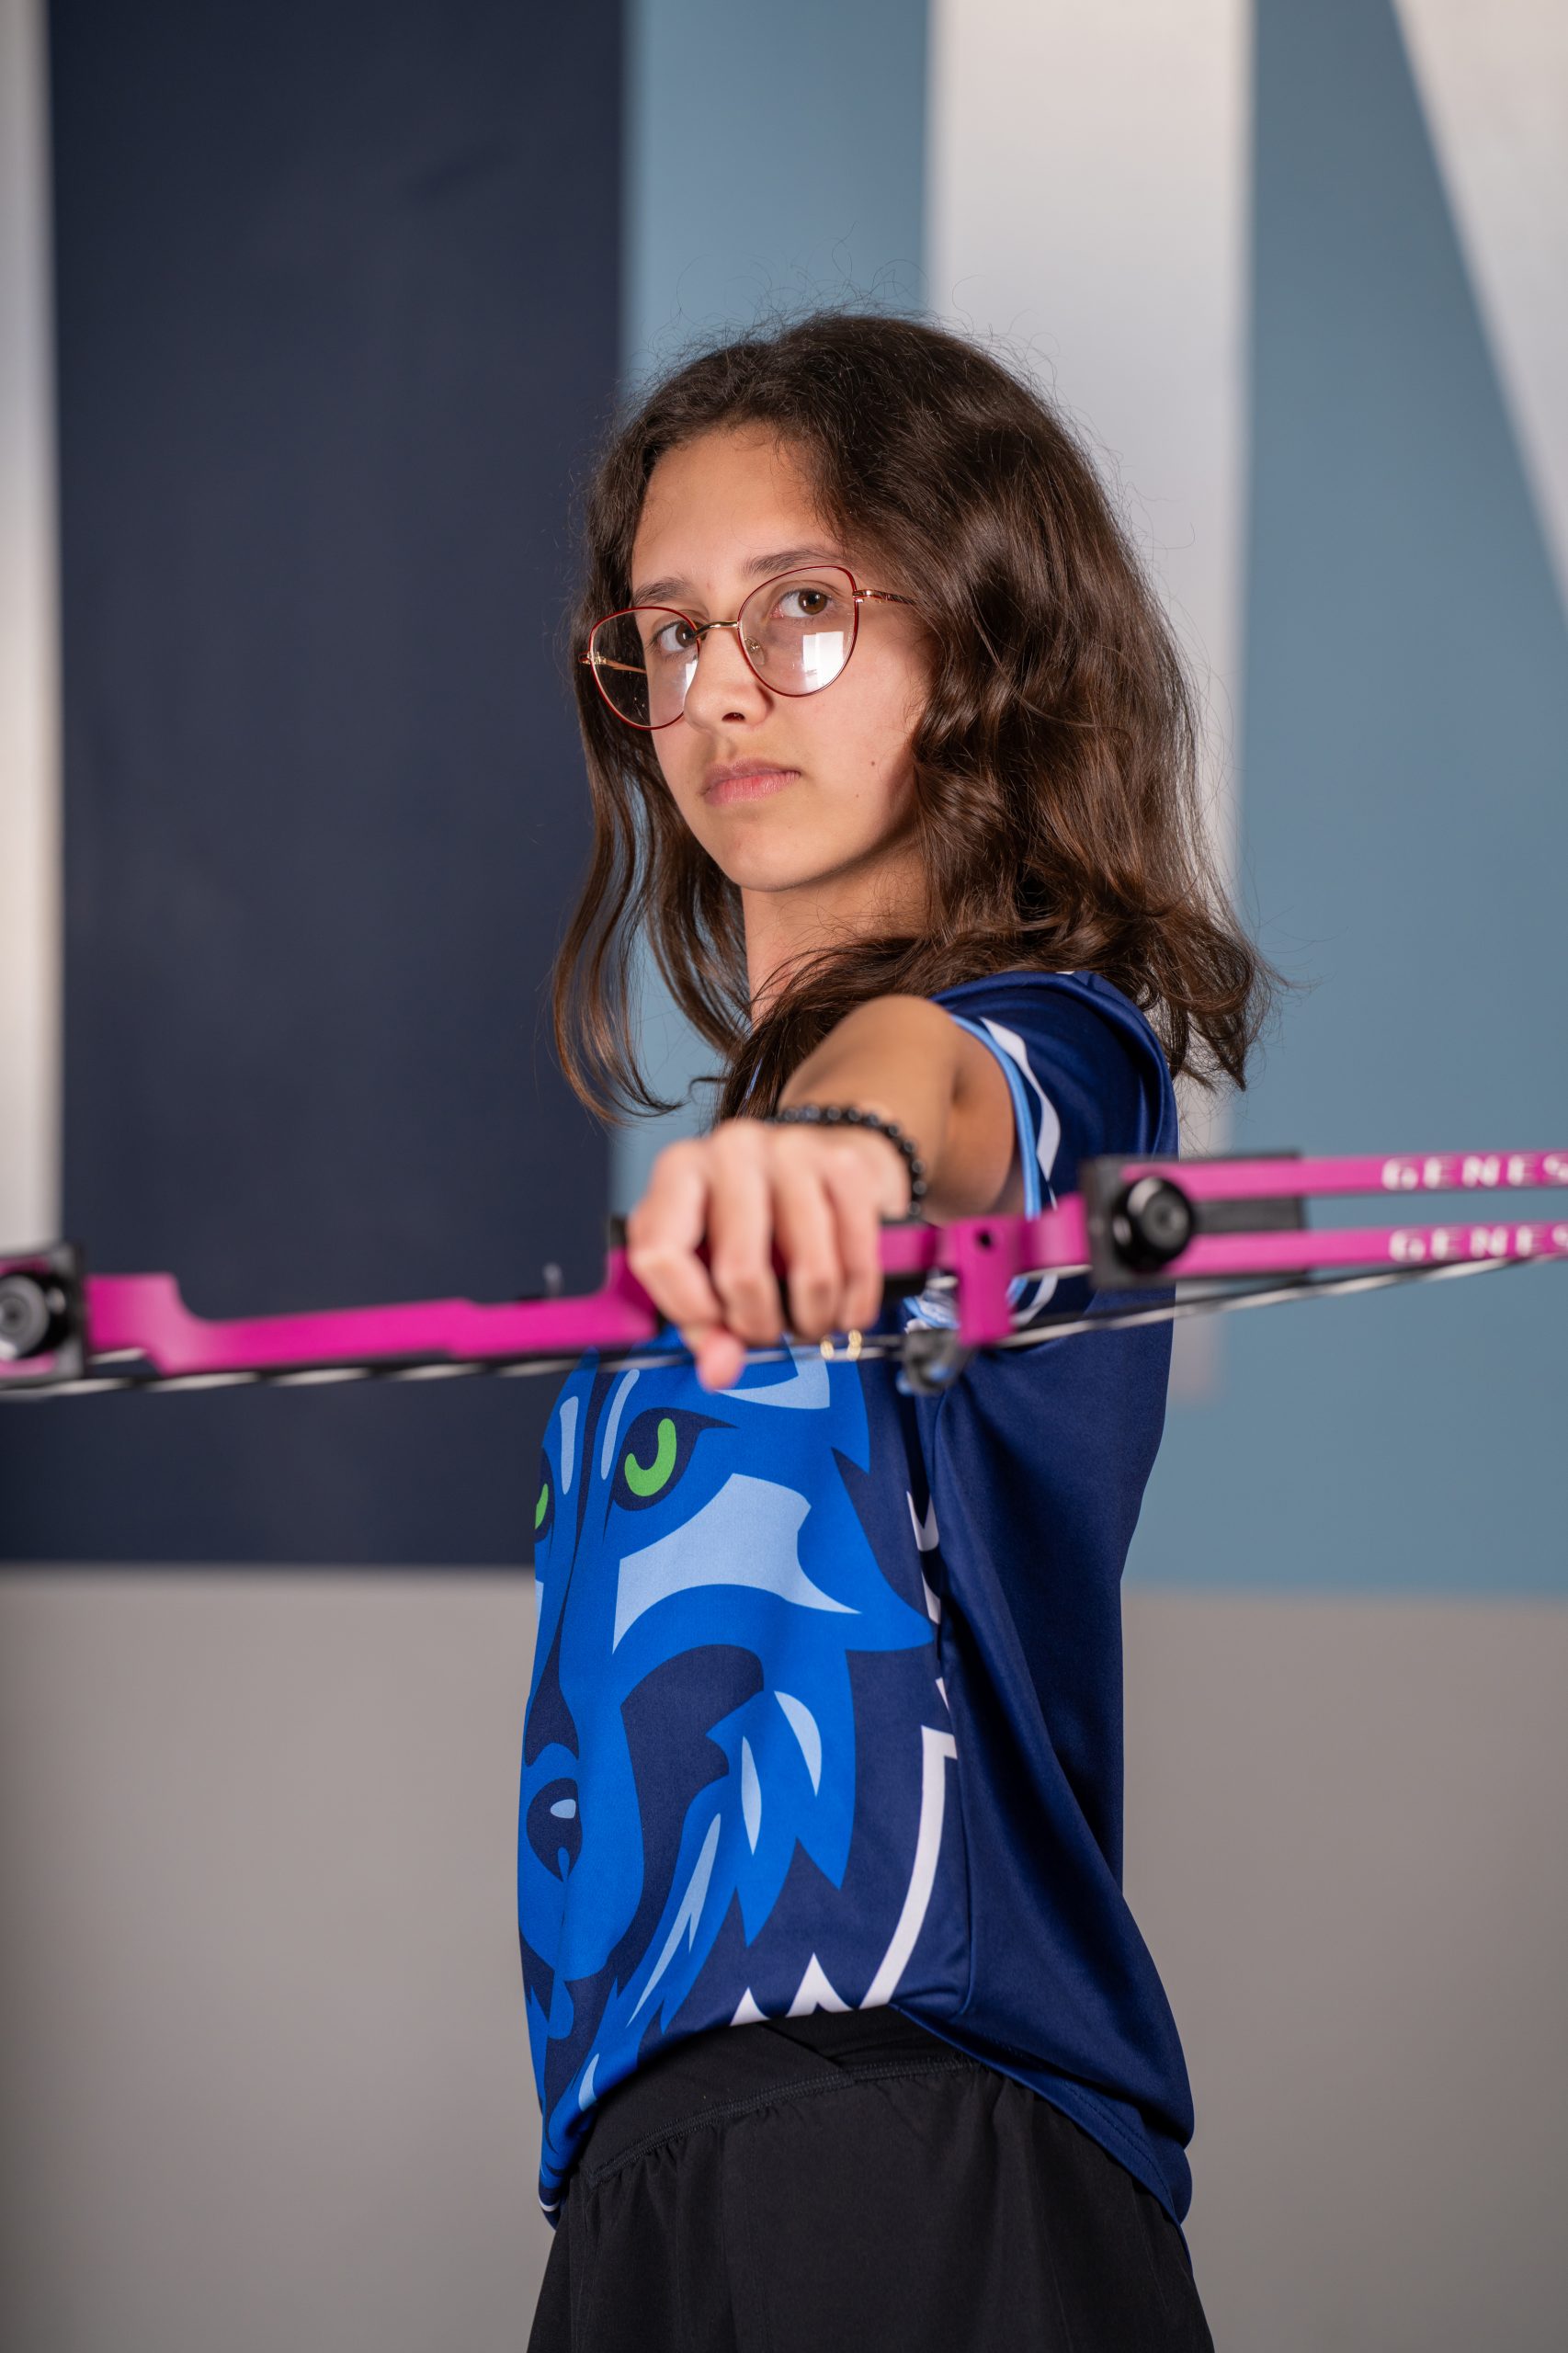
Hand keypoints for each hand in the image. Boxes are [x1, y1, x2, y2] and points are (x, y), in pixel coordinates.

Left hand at [623, 1118, 913, 1390]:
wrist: (824, 1159)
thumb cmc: (757, 1218)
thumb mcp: (709, 1263)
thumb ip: (705, 1321)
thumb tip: (719, 1370)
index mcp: (678, 1171)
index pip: (659, 1252)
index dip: (688, 1309)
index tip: (713, 1329)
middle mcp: (732, 1150)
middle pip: (739, 1271)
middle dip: (759, 1324)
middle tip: (769, 1331)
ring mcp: (793, 1151)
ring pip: (810, 1272)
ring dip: (813, 1319)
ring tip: (809, 1320)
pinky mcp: (848, 1166)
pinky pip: (856, 1260)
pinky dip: (853, 1302)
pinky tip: (844, 1308)